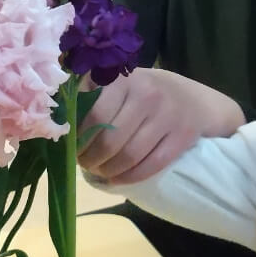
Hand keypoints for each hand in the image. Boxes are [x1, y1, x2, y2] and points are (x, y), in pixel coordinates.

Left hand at [78, 67, 244, 183]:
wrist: (195, 100)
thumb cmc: (144, 93)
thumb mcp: (120, 84)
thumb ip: (92, 95)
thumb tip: (60, 122)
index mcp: (124, 79)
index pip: (94, 114)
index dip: (79, 138)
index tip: (73, 148)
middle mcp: (147, 94)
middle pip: (110, 140)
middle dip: (92, 159)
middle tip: (86, 163)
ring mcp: (167, 115)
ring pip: (129, 156)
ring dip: (109, 171)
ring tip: (101, 171)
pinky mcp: (183, 136)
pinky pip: (151, 165)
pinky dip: (130, 177)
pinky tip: (119, 178)